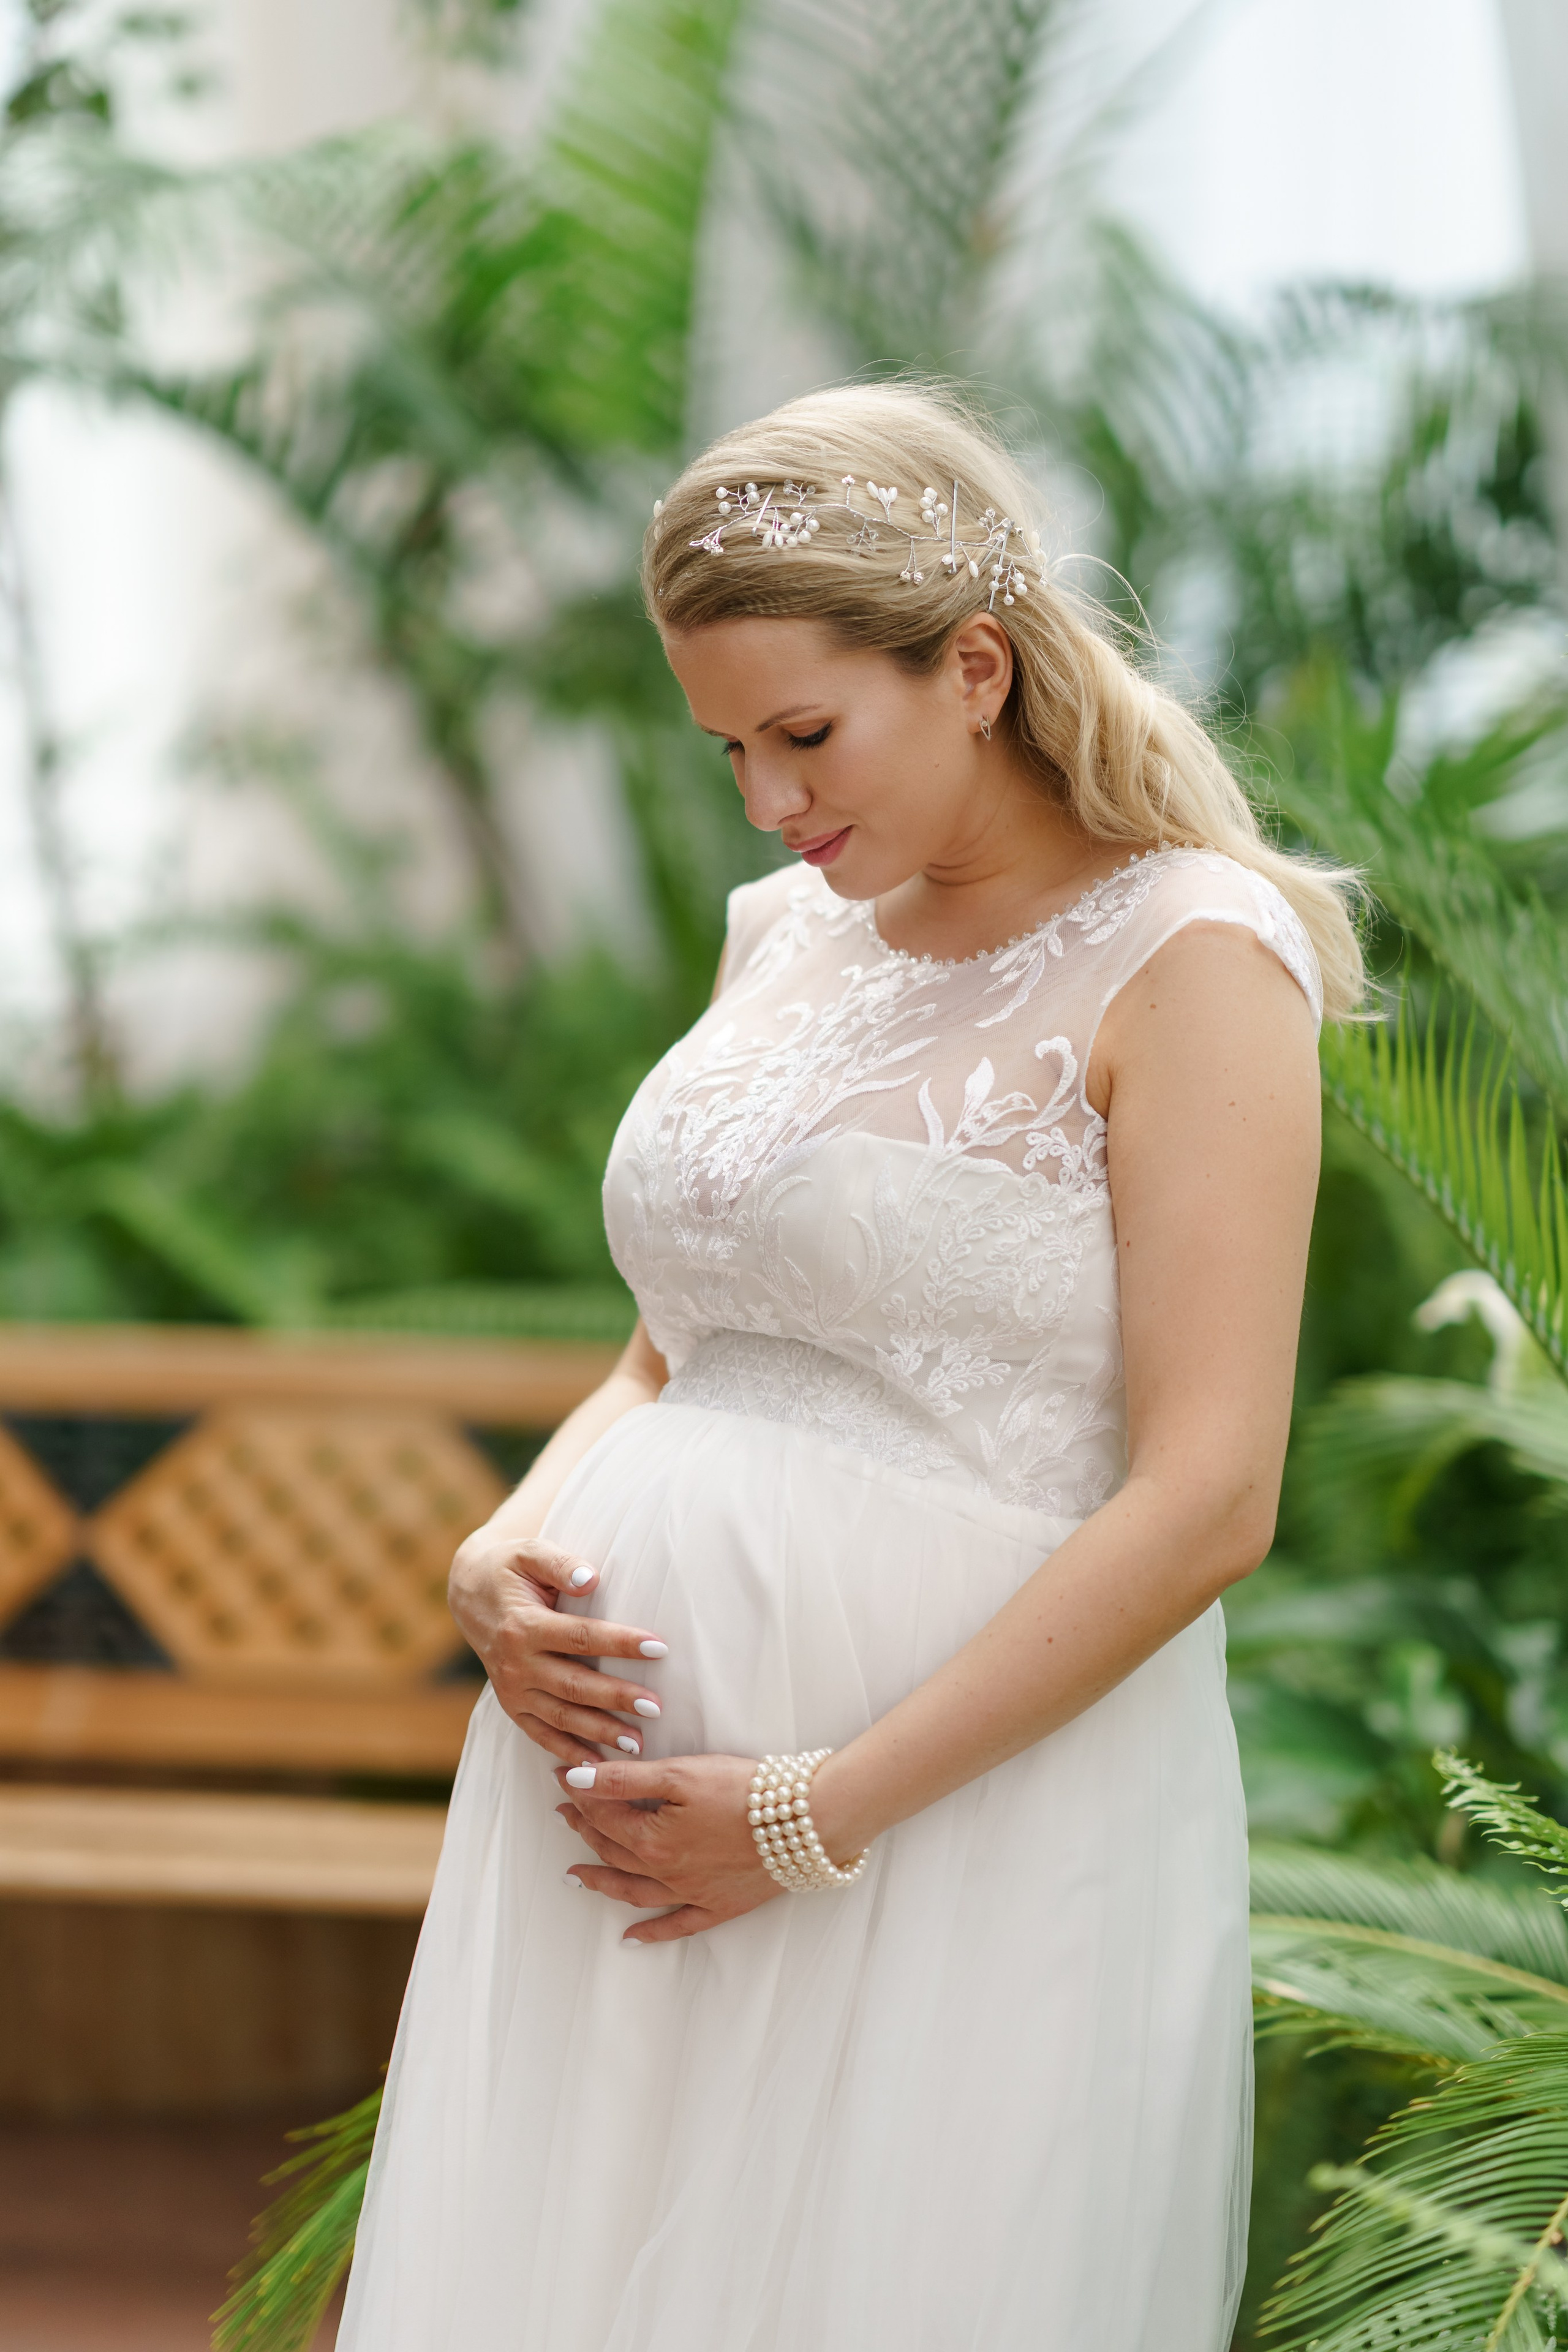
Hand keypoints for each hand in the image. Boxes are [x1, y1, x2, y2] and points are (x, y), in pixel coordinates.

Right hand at [448, 1526, 667, 1768]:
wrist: (470, 1594)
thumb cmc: (510, 1569)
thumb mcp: (529, 1553)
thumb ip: (560, 1563)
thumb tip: (591, 1578)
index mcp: (524, 1626)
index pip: (580, 1637)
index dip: (620, 1643)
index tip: (658, 1648)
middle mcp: (516, 1664)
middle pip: (574, 1685)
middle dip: (616, 1698)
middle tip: (656, 1707)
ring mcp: (512, 1690)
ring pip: (561, 1717)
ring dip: (599, 1732)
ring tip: (637, 1743)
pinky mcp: (512, 1706)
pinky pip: (541, 1735)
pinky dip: (568, 1753)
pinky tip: (598, 1767)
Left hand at [554, 1753, 777, 1944]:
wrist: (803, 1822)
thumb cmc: (744, 1791)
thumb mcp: (680, 1773)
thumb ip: (625, 1779)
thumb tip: (576, 1780)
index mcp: (651, 1838)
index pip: (605, 1815)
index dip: (581, 1794)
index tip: (563, 1778)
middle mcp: (665, 1872)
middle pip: (614, 1850)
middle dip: (585, 1830)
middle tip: (565, 1814)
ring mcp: (690, 1893)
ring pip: (633, 1891)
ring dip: (601, 1882)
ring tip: (575, 1876)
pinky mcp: (718, 1906)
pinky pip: (676, 1926)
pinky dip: (651, 1933)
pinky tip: (630, 1939)